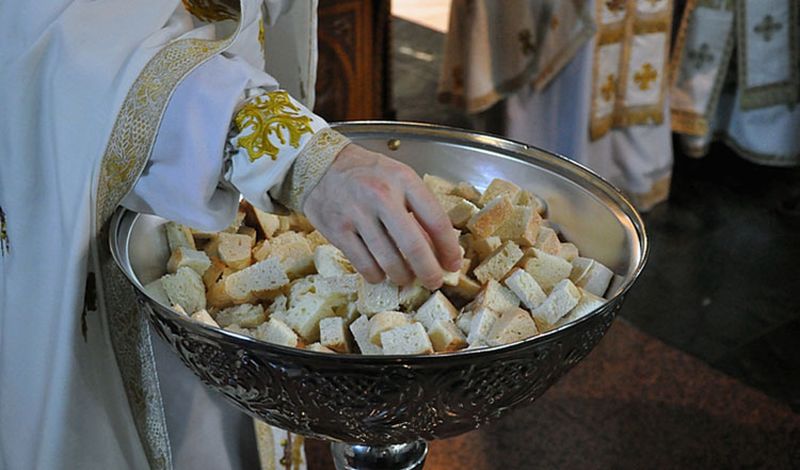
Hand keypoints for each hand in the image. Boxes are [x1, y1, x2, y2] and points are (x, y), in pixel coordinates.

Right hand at [303, 144, 461, 288]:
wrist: (319, 164)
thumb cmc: (365, 172)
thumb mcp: (398, 178)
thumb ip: (417, 207)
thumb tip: (437, 247)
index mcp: (403, 180)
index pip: (436, 220)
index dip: (449, 248)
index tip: (453, 263)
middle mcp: (381, 196)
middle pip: (414, 247)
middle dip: (429, 271)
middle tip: (434, 281)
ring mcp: (357, 214)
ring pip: (389, 261)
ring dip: (403, 276)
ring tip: (406, 277)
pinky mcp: (338, 231)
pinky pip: (364, 265)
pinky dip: (377, 276)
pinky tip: (381, 273)